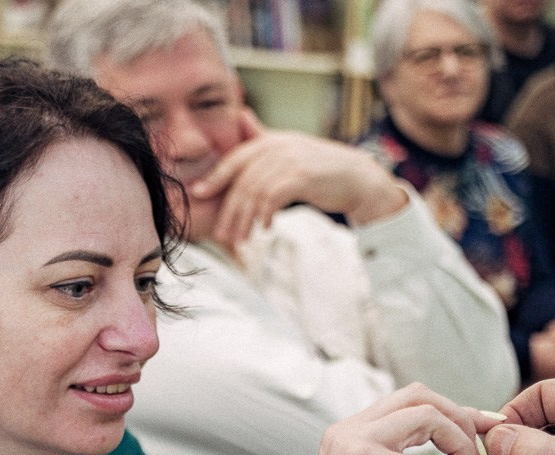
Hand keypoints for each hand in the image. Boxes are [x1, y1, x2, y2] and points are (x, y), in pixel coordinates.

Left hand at [190, 108, 406, 246]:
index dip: (214, 177)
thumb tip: (241, 116)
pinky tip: (266, 228)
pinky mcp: (302, 176)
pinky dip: (266, 215)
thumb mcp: (289, 150)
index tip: (198, 194)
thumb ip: (263, 138)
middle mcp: (278, 146)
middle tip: (222, 233)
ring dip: (245, 219)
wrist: (356, 178)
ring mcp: (290, 160)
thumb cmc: (319, 168)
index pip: (234, 160)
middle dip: (229, 209)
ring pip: (255, 193)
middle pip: (242, 181)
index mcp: (270, 141)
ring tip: (241, 239)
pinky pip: (273, 198)